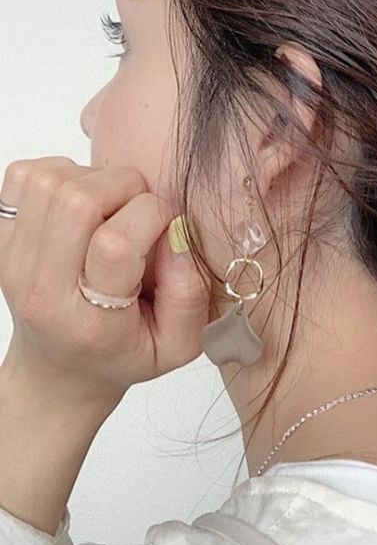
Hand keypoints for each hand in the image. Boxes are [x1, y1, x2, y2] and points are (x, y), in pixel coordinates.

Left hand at [0, 156, 209, 409]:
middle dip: (125, 188)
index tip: (170, 225)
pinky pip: (26, 175)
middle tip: (141, 210)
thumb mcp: (178, 346)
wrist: (59, 369)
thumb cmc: (123, 354)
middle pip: (77, 200)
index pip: (115, 243)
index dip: (153, 216)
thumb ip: (189, 295)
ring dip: (94, 179)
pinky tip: (84, 203)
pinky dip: (63, 174)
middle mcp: (40, 286)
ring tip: (113, 208)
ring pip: (51, 180)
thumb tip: (177, 234)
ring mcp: (12, 257)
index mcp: (88, 321)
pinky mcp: (0, 236)